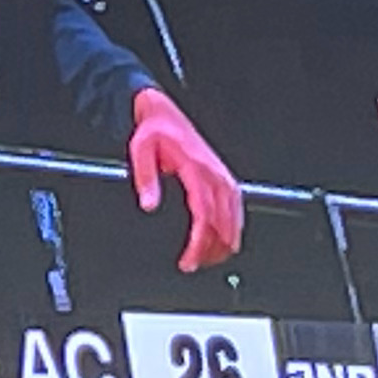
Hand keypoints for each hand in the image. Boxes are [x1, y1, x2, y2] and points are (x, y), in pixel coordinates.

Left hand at [126, 89, 244, 272]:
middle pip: (222, 221)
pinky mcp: (223, 175)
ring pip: (234, 216)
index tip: (189, 260)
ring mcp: (222, 174)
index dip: (199, 243)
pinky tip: (229, 239)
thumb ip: (145, 179)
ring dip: (226, 241)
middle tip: (194, 265)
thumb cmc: (154, 131)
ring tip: (212, 260)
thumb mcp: (140, 151)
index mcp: (196, 169)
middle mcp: (214, 173)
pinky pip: (236, 206)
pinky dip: (235, 226)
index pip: (204, 215)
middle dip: (211, 249)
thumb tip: (149, 205)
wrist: (164, 113)